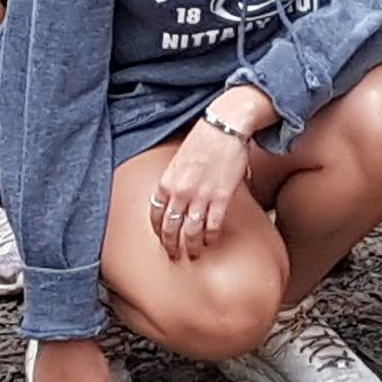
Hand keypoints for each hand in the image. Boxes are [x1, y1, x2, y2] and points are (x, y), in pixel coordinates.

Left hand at [148, 114, 253, 260]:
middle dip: (171, 246)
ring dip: (192, 247)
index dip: (158, 231)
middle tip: (175, 255)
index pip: (156, 215)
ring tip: (194, 254)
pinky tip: (212, 240)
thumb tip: (177, 196)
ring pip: (190, 232)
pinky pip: (212, 226)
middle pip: (170, 229)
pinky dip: (211, 237)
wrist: (225, 126)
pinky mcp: (220, 198)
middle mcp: (180, 192)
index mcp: (167, 182)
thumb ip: (175, 179)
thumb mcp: (179, 159)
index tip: (162, 239)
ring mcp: (200, 197)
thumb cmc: (205, 138)